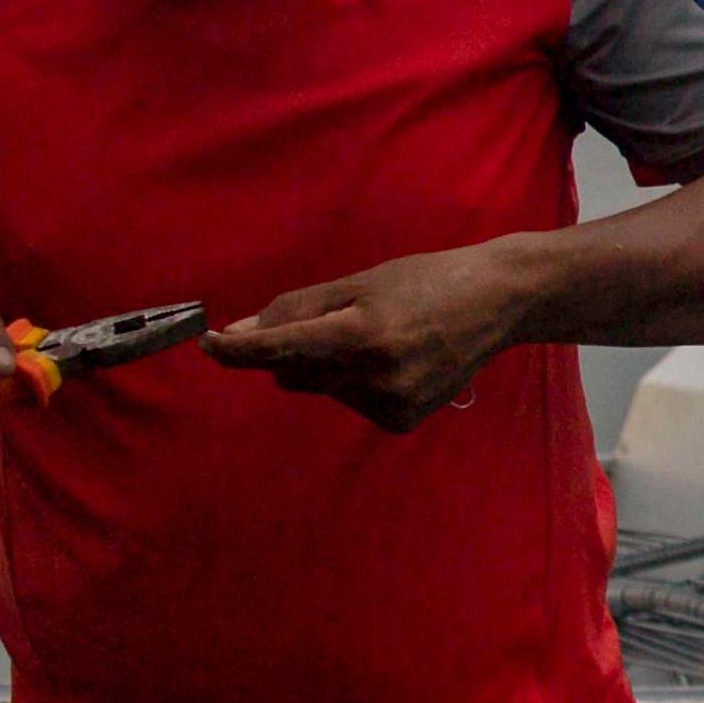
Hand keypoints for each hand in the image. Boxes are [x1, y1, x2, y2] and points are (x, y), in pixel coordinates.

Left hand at [209, 243, 542, 433]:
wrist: (496, 302)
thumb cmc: (425, 280)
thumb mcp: (359, 282)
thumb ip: (296, 309)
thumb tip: (238, 333)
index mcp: (363, 333)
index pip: (281, 349)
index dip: (238, 350)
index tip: (207, 345)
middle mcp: (376, 376)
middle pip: (292, 371)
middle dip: (292, 349)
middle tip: (336, 320)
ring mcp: (391, 405)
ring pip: (318, 388)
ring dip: (327, 367)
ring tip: (380, 338)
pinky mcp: (400, 422)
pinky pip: (347, 403)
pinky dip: (355, 383)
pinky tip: (394, 362)